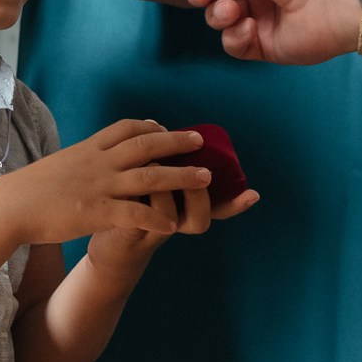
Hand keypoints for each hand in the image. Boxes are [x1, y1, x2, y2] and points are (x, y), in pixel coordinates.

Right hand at [0, 120, 217, 245]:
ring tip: (206, 178)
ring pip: (150, 178)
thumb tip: (85, 158)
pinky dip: (156, 220)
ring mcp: (100, 187)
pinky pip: (135, 215)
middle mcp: (98, 163)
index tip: (164, 127)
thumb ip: (78, 161)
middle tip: (200, 141)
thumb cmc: (27, 190)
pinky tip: (173, 226)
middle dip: (176, 142)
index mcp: (88, 150)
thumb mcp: (57, 165)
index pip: (125, 128)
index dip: (149, 127)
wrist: (8, 207)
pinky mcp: (97, 213)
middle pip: (146, 146)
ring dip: (181, 177)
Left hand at [87, 177, 261, 270]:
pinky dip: (138, 197)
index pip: (218, 210)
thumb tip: (168, 129)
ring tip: (154, 163)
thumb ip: (166, 164)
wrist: (107, 232)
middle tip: (197, 172)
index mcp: (186, 210)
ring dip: (163, 187)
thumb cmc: (131, 201)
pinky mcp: (128, 230)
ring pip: (168, 213)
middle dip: (198, 192)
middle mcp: (174, 223)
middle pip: (200, 217)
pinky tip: (131, 178)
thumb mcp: (150, 181)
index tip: (253, 194)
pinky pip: (138, 217)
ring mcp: (152, 229)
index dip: (235, 205)